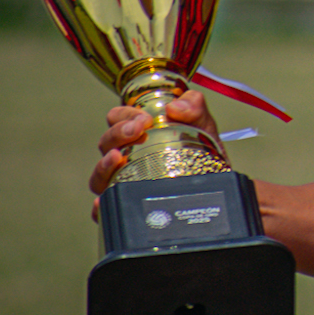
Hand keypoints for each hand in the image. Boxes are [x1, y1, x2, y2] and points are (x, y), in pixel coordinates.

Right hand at [89, 86, 225, 204]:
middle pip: (106, 143)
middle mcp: (124, 156)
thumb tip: (175, 108)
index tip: (145, 118)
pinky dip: (102, 204)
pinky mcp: (129, 203)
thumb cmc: (200, 150)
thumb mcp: (200, 123)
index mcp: (136, 133)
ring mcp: (122, 180)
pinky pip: (107, 208)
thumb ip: (193, 106)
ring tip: (117, 157)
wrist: (213, 184)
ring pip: (100, 175)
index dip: (125, 115)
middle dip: (118, 133)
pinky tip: (103, 201)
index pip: (116, 118)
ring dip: (104, 164)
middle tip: (139, 130)